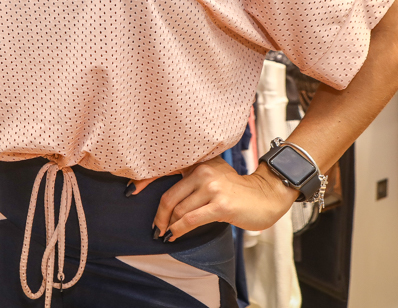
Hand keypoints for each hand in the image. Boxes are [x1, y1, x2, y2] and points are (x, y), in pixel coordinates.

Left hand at [129, 156, 298, 241]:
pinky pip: (190, 220)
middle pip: (169, 196)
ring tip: (164, 233)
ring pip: (179, 210)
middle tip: (155, 227)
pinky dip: (178, 230)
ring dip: (169, 225)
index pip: (165, 168)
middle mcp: (203, 170)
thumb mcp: (213, 175)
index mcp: (198, 162)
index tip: (130, 191)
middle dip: (159, 215)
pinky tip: (173, 236)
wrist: (266, 196)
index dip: (144, 180)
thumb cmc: (236, 190)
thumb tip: (165, 200)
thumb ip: (191, 180)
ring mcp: (212, 187)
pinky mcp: (220, 204)